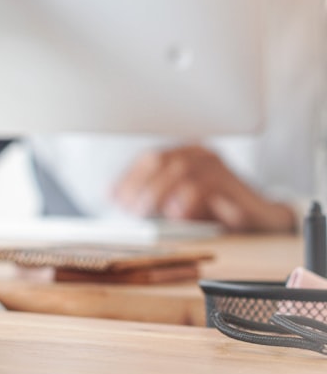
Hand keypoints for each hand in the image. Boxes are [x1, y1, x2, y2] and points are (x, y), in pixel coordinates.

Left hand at [112, 144, 294, 232]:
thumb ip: (151, 201)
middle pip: (160, 160)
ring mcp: (216, 166)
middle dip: (138, 184)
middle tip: (129, 208)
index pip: (148, 159)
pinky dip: (186, 198)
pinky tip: (176, 214)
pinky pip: (206, 184)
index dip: (128, 178)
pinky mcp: (231, 183)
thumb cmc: (213, 212)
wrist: (259, 219)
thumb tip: (115, 199)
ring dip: (157, 192)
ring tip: (144, 212)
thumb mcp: (176, 206)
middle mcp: (198, 155)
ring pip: (180, 169)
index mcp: (182, 156)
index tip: (113, 199)